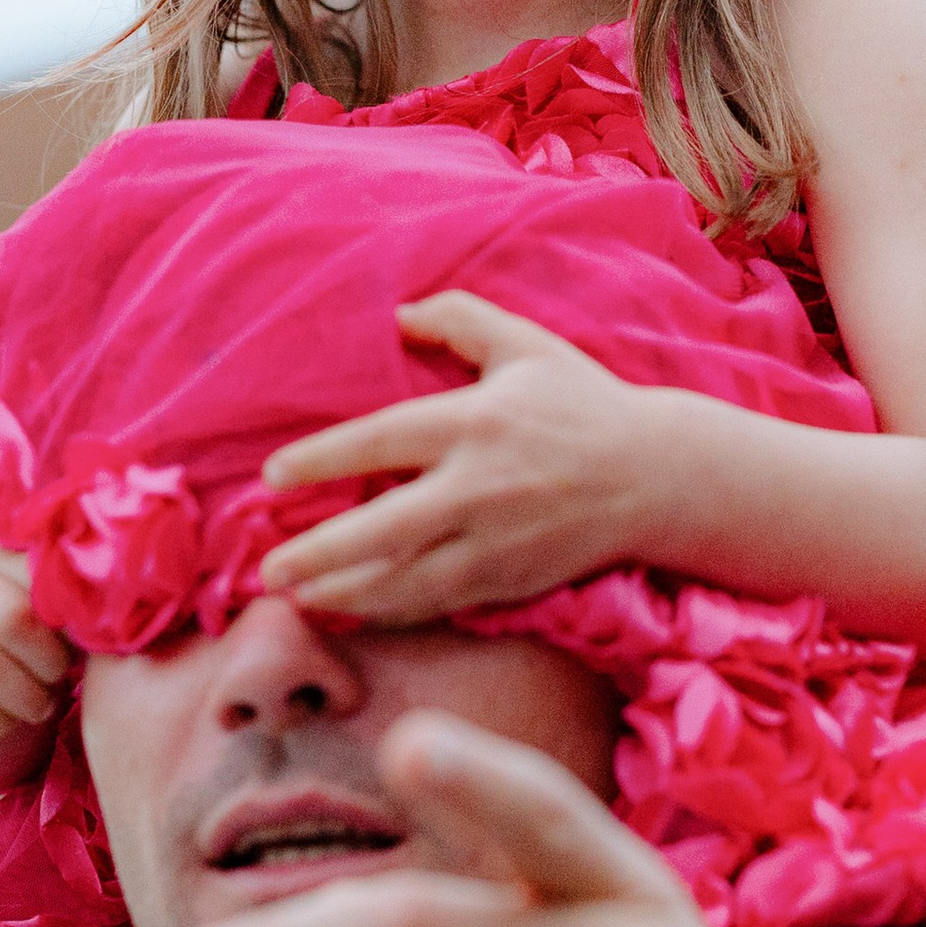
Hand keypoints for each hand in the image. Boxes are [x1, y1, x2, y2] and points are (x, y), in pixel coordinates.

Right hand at [0, 529, 71, 792]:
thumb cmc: (36, 629)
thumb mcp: (54, 599)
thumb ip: (80, 587)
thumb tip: (123, 595)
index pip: (40, 570)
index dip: (73, 612)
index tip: (87, 632)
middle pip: (12, 617)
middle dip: (52, 658)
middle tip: (64, 673)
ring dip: (29, 695)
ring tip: (45, 699)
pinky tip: (9, 717)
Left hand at [258, 294, 671, 619]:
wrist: (657, 478)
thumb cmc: (582, 403)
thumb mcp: (524, 345)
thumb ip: (458, 318)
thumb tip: (396, 315)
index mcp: (474, 423)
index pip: (380, 441)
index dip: (320, 460)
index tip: (271, 477)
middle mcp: (477, 489)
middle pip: (381, 529)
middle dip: (318, 553)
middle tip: (268, 569)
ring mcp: (494, 543)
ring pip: (404, 581)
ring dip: (344, 594)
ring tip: (295, 598)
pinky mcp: (509, 581)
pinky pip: (437, 603)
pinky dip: (391, 611)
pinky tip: (354, 610)